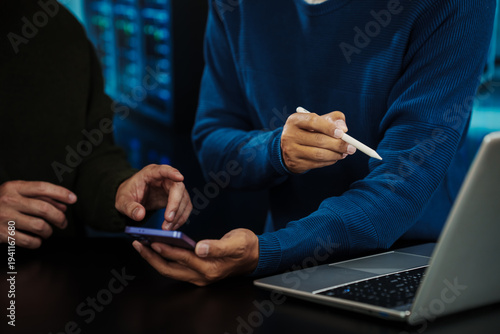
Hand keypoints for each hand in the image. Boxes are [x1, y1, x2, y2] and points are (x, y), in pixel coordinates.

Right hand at [0, 181, 76, 248]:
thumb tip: (64, 205)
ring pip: (39, 226)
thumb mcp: (17, 193)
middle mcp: (8, 201)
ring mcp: (4, 218)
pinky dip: (37, 242)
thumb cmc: (1, 203)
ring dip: (49, 231)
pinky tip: (37, 240)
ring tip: (48, 231)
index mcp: (13, 187)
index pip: (42, 187)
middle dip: (60, 218)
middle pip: (44, 209)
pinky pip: (29, 241)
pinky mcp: (1, 234)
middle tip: (63, 223)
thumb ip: (41, 197)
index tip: (74, 199)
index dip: (61, 193)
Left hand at [115, 164, 191, 229]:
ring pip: (184, 199)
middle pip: (178, 187)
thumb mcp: (122, 201)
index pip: (164, 170)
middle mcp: (165, 179)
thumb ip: (130, 208)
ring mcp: (173, 188)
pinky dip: (180, 218)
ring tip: (167, 228)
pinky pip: (184, 207)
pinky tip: (172, 226)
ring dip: (178, 215)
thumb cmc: (128, 195)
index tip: (180, 177)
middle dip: (175, 204)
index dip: (172, 172)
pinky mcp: (177, 199)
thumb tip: (140, 215)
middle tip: (168, 220)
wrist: (132, 199)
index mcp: (151, 173)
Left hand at [132, 228, 258, 285]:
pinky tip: (158, 248)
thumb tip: (199, 247)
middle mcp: (202, 276)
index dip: (167, 250)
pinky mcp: (198, 271)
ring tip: (143, 245)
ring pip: (171, 269)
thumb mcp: (235, 243)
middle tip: (138, 244)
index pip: (183, 259)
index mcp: (210, 268)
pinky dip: (164, 258)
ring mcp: (199, 276)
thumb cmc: (246, 247)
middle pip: (170, 269)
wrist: (255, 255)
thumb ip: (217, 247)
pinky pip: (176, 267)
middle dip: (152, 258)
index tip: (153, 242)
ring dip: (155, 259)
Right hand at [281, 111, 355, 173]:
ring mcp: (291, 151)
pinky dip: (329, 161)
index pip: (313, 121)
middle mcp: (289, 135)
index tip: (342, 133)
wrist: (289, 147)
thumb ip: (333, 119)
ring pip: (318, 154)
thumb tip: (344, 128)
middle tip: (352, 147)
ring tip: (345, 153)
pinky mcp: (295, 163)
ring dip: (336, 154)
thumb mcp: (317, 120)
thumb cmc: (308, 130)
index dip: (329, 127)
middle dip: (338, 144)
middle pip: (318, 140)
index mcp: (295, 121)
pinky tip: (335, 157)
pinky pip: (317, 163)